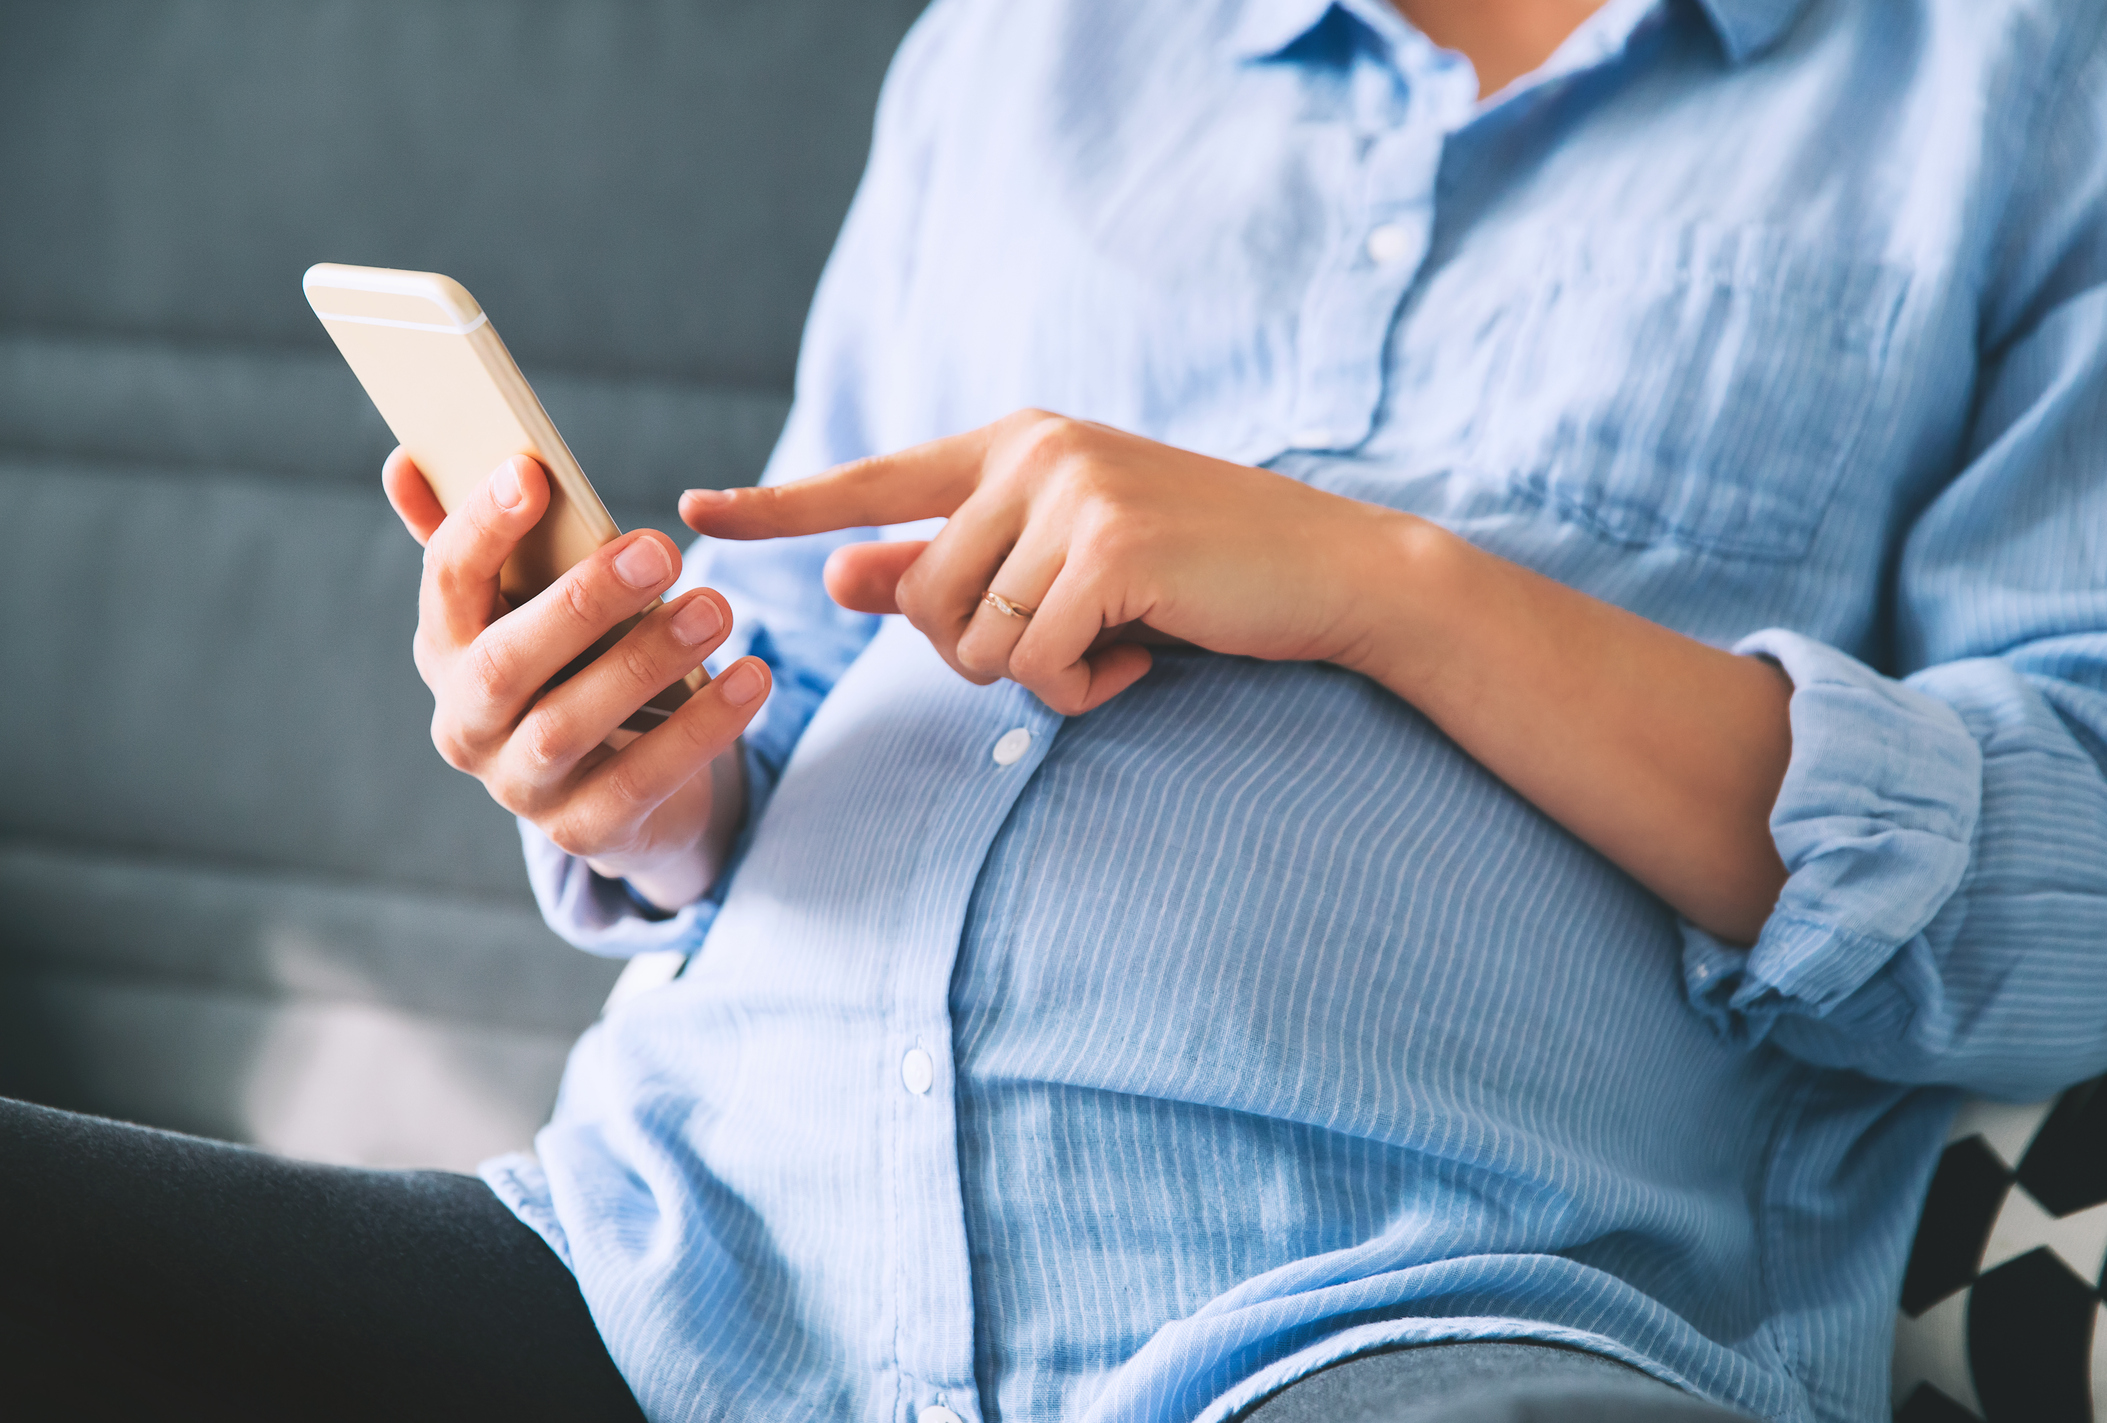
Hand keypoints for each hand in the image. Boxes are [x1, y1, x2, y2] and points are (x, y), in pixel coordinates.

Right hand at [382, 449, 772, 908]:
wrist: (622, 795)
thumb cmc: (576, 670)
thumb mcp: (534, 609)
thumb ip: (486, 543)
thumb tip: (406, 461)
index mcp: (448, 650)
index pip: (446, 583)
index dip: (481, 528)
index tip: (531, 471)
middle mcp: (467, 723)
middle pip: (506, 662)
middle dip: (581, 601)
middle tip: (662, 549)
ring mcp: (521, 785)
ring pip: (570, 725)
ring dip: (647, 662)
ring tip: (719, 608)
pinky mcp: (585, 831)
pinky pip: (641, 780)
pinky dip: (701, 729)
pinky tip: (752, 678)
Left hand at [679, 410, 1416, 714]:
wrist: (1332, 568)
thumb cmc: (1195, 572)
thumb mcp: (1062, 563)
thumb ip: (951, 564)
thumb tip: (841, 578)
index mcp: (1012, 445)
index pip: (871, 479)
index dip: (779, 507)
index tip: (693, 514)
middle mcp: (1031, 452)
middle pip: (920, 602)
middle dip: (981, 653)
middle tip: (1073, 639)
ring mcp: (1071, 493)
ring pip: (972, 641)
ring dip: (1042, 674)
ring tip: (1120, 638)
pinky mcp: (1109, 547)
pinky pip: (1037, 662)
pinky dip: (1084, 686)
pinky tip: (1144, 652)